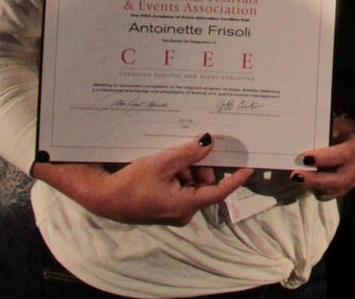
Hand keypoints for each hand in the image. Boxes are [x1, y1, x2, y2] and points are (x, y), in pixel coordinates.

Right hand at [35, 134, 253, 224]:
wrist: (104, 198)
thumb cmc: (132, 184)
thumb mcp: (162, 163)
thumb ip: (188, 153)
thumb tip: (210, 143)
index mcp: (185, 205)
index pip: (218, 192)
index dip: (235, 179)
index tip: (249, 167)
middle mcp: (183, 211)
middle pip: (204, 183)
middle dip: (198, 166)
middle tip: (183, 153)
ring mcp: (174, 209)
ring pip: (192, 182)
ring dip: (185, 168)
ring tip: (167, 160)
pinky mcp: (166, 204)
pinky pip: (181, 185)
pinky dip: (177, 173)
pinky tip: (163, 165)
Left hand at [294, 114, 354, 197]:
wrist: (347, 139)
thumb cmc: (338, 131)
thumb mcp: (332, 126)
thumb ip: (322, 136)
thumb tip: (302, 144)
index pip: (345, 154)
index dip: (326, 158)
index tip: (305, 158)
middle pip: (340, 179)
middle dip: (316, 178)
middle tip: (296, 175)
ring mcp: (354, 180)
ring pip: (333, 189)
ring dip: (313, 185)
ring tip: (298, 176)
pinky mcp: (345, 190)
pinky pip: (328, 195)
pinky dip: (316, 189)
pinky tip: (308, 180)